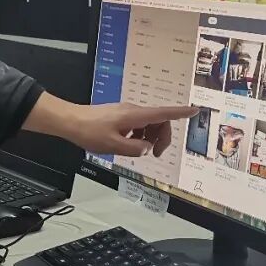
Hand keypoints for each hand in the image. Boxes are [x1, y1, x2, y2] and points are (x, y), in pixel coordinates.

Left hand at [23, 93, 198, 157]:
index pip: (163, 113)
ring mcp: (126, 113)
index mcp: (135, 116)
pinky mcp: (119, 117)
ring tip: (136, 150)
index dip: (181, 112)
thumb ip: (134, 149)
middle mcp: (133, 111)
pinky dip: (137, 136)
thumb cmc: (89, 131)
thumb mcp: (113, 145)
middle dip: (161, 137)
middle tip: (154, 154)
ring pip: (147, 125)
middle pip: (158, 121)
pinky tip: (126, 145)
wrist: (70, 121)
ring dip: (148, 138)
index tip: (195, 110)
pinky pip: (136, 126)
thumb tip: (148, 148)